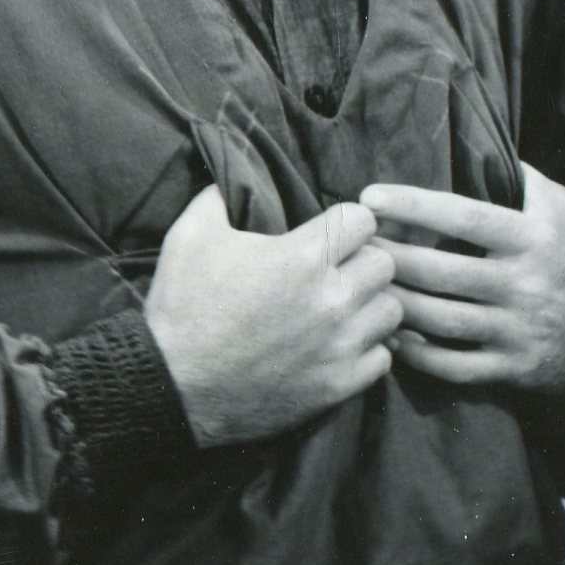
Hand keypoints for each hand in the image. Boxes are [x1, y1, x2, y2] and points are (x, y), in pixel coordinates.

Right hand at [141, 187, 401, 448]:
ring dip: (370, 305)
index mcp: (304, 257)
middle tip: (338, 271)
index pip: (364, 220)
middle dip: (363, 260)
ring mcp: (341, 344)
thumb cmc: (182, 309)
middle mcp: (333, 298)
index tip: (332, 233)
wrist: (173, 389)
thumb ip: (220, 197)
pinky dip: (367, 350)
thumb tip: (233, 176)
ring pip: (392, 309)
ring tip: (343, 308)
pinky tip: (341, 345)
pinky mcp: (341, 383)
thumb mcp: (190, 238)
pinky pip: (384, 357)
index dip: (348, 222)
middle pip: (386, 262)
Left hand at [359, 161, 564, 396]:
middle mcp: (526, 283)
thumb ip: (522, 180)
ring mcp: (520, 330)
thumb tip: (476, 139)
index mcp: (535, 238)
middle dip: (387, 257)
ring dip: (393, 303)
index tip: (370, 196)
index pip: (462, 216)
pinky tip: (393, 336)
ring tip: (362, 289)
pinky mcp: (517, 368)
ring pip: (437, 319)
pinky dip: (417, 354)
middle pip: (438, 270)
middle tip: (352, 247)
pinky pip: (454, 365)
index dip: (412, 205)